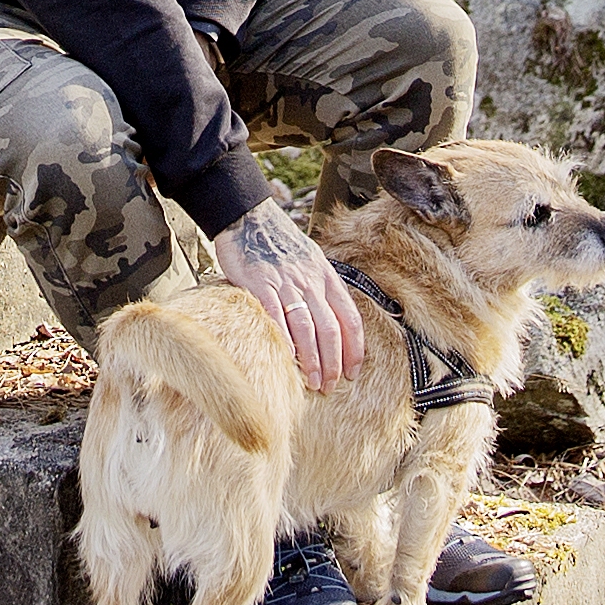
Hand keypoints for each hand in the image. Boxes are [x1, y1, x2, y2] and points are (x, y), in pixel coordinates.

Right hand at [216, 200, 365, 393]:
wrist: (249, 217)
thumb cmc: (280, 244)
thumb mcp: (312, 262)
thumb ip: (322, 290)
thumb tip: (332, 324)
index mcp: (326, 277)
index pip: (350, 318)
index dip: (354, 349)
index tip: (353, 373)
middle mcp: (311, 281)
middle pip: (331, 328)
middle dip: (333, 362)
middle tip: (330, 386)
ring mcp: (286, 282)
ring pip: (306, 326)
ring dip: (311, 358)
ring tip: (312, 382)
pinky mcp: (259, 283)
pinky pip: (275, 315)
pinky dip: (283, 339)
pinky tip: (285, 358)